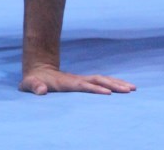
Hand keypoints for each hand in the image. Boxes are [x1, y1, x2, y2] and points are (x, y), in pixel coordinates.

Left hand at [19, 64, 136, 95]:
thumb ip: (34, 86)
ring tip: (133, 88)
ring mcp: (81, 80)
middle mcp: (77, 80)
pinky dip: (113, 83)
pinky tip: (124, 87)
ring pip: (102, 79)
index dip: (95, 89)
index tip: (108, 93)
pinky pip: (101, 82)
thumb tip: (40, 91)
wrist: (38, 69)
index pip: (83, 85)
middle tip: (129, 89)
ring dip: (117, 83)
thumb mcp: (29, 84)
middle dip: (114, 84)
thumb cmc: (34, 80)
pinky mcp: (84, 82)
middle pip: (98, 80)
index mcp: (66, 82)